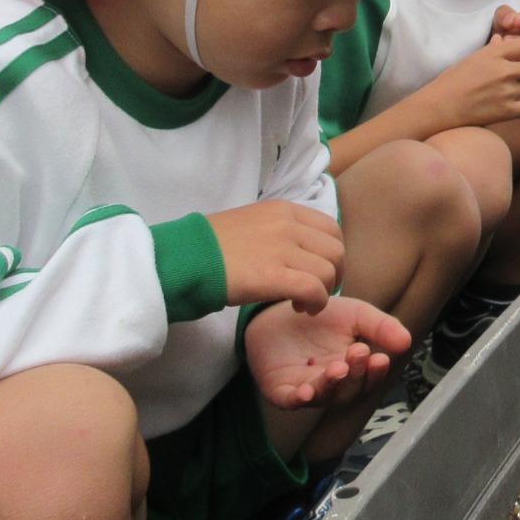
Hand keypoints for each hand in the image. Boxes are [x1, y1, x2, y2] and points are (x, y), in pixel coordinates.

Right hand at [208, 200, 344, 312]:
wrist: (184, 258)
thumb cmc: (212, 246)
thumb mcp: (252, 223)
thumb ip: (280, 230)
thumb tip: (301, 250)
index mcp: (284, 210)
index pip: (331, 228)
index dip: (331, 254)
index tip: (319, 271)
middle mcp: (288, 224)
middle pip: (336, 249)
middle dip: (334, 274)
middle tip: (317, 291)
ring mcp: (282, 248)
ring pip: (328, 270)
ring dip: (324, 291)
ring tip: (304, 304)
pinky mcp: (274, 275)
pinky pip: (314, 289)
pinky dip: (316, 302)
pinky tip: (302, 309)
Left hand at [243, 296, 412, 409]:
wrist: (278, 310)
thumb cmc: (323, 317)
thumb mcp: (357, 315)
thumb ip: (381, 327)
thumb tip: (406, 342)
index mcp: (354, 370)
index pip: (369, 378)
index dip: (375, 372)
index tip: (380, 357)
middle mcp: (333, 385)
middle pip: (349, 389)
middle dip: (356, 373)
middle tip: (357, 352)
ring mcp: (307, 389)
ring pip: (324, 396)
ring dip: (332, 384)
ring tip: (338, 367)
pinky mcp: (280, 391)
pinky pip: (290, 401)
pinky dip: (298, 399)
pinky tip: (305, 392)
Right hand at [417, 35, 519, 130]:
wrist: (439, 107)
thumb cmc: (454, 81)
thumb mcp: (472, 58)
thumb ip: (493, 49)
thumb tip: (506, 39)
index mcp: (493, 53)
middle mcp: (502, 71)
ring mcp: (505, 92)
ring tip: (514, 92)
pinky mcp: (505, 112)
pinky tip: (513, 105)